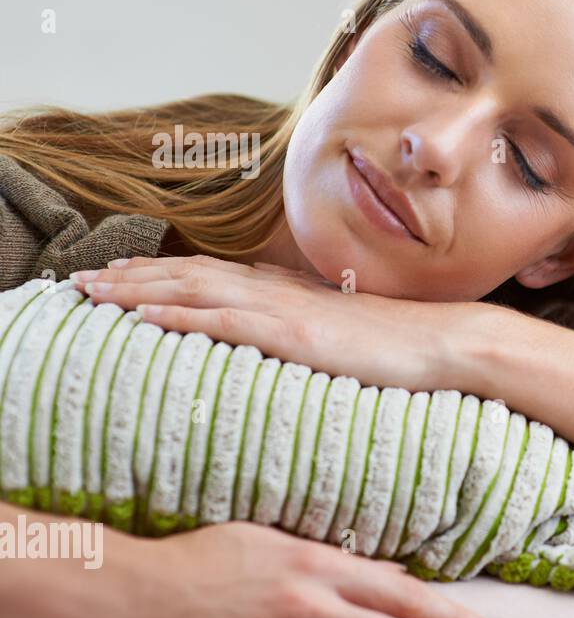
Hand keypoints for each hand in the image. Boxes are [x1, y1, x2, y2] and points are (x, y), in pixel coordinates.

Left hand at [68, 255, 487, 391]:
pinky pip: (227, 323)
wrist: (448, 341)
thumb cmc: (405, 343)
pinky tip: (146, 319)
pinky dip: (181, 317)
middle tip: (81, 282)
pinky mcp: (297, 337)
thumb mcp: (349, 330)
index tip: (121, 276)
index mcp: (291, 291)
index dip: (162, 273)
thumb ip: (312, 325)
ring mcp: (287, 312)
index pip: (213, 274)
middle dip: (133, 277)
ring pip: (196, 293)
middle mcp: (280, 293)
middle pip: (191, 276)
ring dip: (139, 292)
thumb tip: (285, 334)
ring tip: (93, 295)